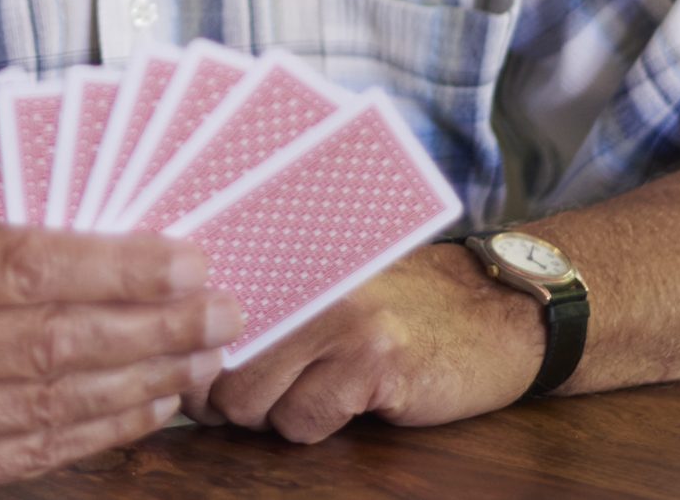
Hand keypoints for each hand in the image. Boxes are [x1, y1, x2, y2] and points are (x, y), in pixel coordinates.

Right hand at [0, 224, 241, 499]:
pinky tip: (151, 401)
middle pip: (54, 336)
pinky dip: (105, 424)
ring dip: (145, 376)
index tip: (186, 258)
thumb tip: (113, 255)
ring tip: (204, 354)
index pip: (26, 264)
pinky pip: (37, 449)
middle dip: (154, 323)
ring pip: (56, 398)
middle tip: (223, 309)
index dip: (116, 264)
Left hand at [182, 241, 538, 442]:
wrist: (497, 312)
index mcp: (282, 254)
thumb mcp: (323, 289)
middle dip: (226, 401)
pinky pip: (303, 421)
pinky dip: (317, 426)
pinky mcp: (373, 359)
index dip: (187, 358)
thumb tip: (181, 353)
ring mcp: (337, 316)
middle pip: (215, 368)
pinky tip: (352, 399)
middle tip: (258, 399)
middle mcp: (300, 276)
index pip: (199, 310)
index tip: (188, 378)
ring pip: (251, 401)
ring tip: (311, 392)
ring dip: (273, 415)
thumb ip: (262, 305)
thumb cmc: (400, 307)